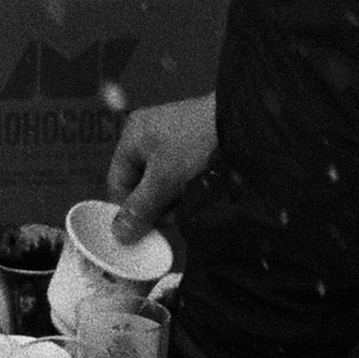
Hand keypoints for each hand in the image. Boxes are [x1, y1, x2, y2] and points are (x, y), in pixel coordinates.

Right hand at [106, 94, 218, 239]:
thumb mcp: (163, 181)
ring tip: (191, 201)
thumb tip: (118, 233)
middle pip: (140, 184)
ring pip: (161, 183)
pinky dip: (186, 187)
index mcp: (131, 136)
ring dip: (173, 198)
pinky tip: (199, 191)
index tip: (142, 230)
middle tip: (174, 216)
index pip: (117, 182)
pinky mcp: (192, 144)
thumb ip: (140, 209)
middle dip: (155, 205)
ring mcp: (170, 139)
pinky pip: (179, 175)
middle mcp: (147, 135)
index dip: (127, 209)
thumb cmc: (196, 144)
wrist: (241, 124)